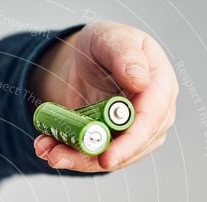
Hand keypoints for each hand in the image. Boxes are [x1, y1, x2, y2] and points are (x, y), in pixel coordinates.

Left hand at [32, 21, 177, 171]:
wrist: (87, 60)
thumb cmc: (103, 45)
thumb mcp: (110, 38)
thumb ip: (125, 55)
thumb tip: (141, 82)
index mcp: (160, 85)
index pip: (150, 120)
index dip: (129, 143)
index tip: (106, 159)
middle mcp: (154, 115)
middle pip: (129, 148)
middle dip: (91, 158)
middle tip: (56, 156)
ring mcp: (136, 133)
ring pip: (108, 159)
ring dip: (73, 158)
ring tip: (46, 150)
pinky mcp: (114, 145)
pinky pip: (93, 157)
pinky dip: (68, 154)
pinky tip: (47, 146)